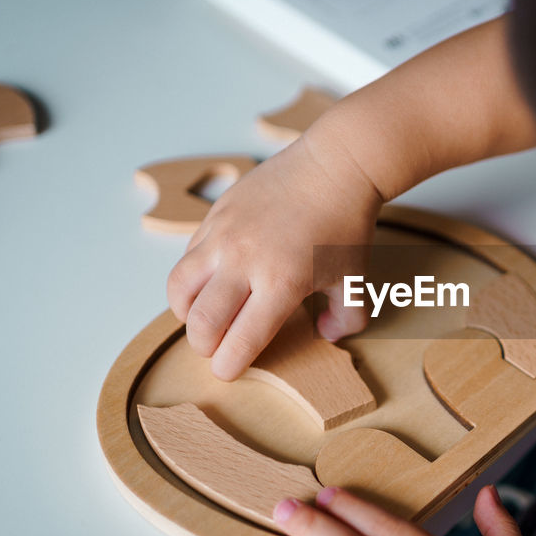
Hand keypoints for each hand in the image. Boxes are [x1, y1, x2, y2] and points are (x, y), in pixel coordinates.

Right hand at [166, 131, 381, 380]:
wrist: (336, 165)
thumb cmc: (347, 224)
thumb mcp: (357, 279)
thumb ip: (346, 318)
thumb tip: (325, 336)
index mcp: (281, 283)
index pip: (239, 341)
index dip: (229, 366)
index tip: (229, 371)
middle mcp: (245, 261)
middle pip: (201, 323)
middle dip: (205, 347)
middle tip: (217, 348)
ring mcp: (224, 236)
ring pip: (179, 289)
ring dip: (187, 313)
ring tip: (204, 316)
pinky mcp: (214, 215)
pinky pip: (187, 258)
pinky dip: (191, 279)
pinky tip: (211, 282)